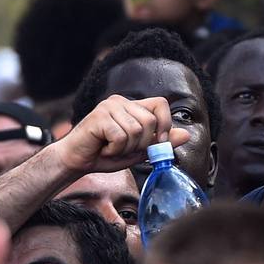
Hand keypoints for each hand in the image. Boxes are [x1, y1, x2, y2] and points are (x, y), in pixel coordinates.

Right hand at [55, 96, 190, 174]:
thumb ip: (161, 142)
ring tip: (112, 149)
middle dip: (142, 143)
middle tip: (125, 149)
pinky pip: (120, 136)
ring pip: (136, 130)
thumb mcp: (139, 150)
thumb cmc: (106, 154)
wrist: (76, 161)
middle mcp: (121, 102)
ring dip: (126, 148)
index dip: (166, 123)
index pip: (161, 103)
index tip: (160, 142)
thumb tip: (187, 135)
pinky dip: (115, 150)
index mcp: (133, 106)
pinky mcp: (98, 116)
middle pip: (150, 121)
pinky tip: (104, 149)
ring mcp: (109, 107)